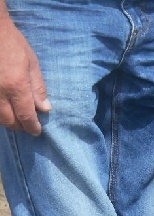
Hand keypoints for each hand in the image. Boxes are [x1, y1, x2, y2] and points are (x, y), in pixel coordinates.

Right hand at [0, 16, 50, 135]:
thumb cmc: (12, 43)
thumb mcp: (32, 63)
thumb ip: (38, 87)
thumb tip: (45, 108)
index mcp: (16, 86)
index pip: (26, 116)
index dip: (32, 127)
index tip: (37, 131)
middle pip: (9, 121)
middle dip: (20, 127)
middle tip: (28, 127)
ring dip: (8, 121)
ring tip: (17, 120)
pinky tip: (4, 109)